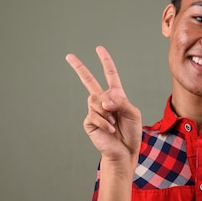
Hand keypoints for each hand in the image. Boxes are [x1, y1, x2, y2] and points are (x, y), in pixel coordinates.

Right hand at [66, 46, 141, 164]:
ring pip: (94, 100)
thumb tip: (104, 99)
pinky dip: (104, 122)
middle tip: (69, 56)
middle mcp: (103, 101)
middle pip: (89, 81)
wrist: (124, 151)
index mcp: (115, 96)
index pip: (110, 75)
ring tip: (114, 123)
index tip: (99, 49)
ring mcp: (94, 111)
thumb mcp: (133, 113)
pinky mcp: (89, 122)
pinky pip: (94, 115)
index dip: (105, 61)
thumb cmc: (131, 132)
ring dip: (107, 112)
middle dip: (79, 67)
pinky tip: (110, 129)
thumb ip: (121, 102)